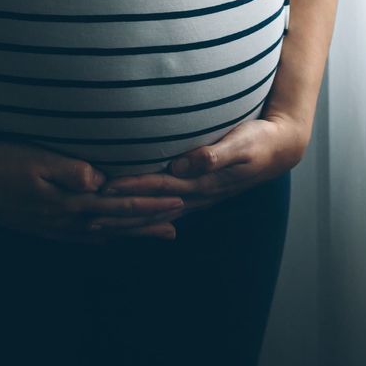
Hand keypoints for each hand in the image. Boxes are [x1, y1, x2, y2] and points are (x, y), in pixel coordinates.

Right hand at [0, 141, 187, 244]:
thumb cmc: (1, 163)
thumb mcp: (36, 160)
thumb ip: (69, 170)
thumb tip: (99, 179)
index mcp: (71, 203)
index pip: (121, 206)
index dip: (151, 204)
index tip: (179, 200)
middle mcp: (67, 220)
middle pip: (118, 224)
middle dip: (150, 222)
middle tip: (180, 222)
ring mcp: (55, 226)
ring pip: (104, 232)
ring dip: (133, 232)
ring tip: (158, 234)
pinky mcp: (43, 226)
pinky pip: (81, 237)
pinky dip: (102, 239)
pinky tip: (109, 241)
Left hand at [98, 114, 309, 219]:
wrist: (279, 149)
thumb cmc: (259, 141)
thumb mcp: (242, 144)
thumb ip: (215, 154)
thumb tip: (187, 165)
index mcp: (203, 183)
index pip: (159, 188)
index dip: (132, 188)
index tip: (104, 189)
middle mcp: (196, 195)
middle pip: (151, 208)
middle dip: (119, 213)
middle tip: (85, 217)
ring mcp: (196, 197)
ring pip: (154, 213)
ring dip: (126, 220)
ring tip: (95, 225)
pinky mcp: (197, 193)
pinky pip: (164, 210)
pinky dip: (142, 217)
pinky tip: (127, 220)